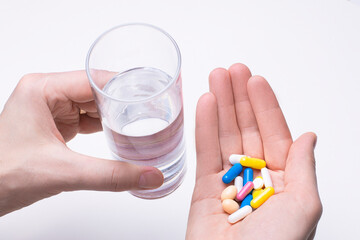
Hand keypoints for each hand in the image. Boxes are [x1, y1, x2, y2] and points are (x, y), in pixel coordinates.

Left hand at [0, 71, 162, 215]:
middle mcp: (47, 94)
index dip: (124, 87)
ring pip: (94, 106)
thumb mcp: (62, 172)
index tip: (150, 95)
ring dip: (115, 116)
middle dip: (123, 104)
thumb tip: (148, 174)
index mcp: (42, 89)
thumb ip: (109, 175)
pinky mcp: (56, 125)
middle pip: (97, 92)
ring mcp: (52, 109)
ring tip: (142, 123)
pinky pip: (88, 120)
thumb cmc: (2, 174)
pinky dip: (105, 127)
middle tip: (152, 113)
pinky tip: (120, 133)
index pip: (94, 80)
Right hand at [186, 64, 321, 238]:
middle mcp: (256, 177)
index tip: (255, 81)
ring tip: (215, 78)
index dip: (265, 106)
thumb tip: (309, 138)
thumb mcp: (302, 206)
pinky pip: (205, 152)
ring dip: (220, 106)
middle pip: (246, 129)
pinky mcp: (204, 188)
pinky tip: (205, 105)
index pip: (274, 133)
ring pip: (224, 135)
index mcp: (283, 181)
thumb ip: (303, 168)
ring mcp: (228, 181)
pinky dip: (204, 127)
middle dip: (239, 99)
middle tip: (231, 71)